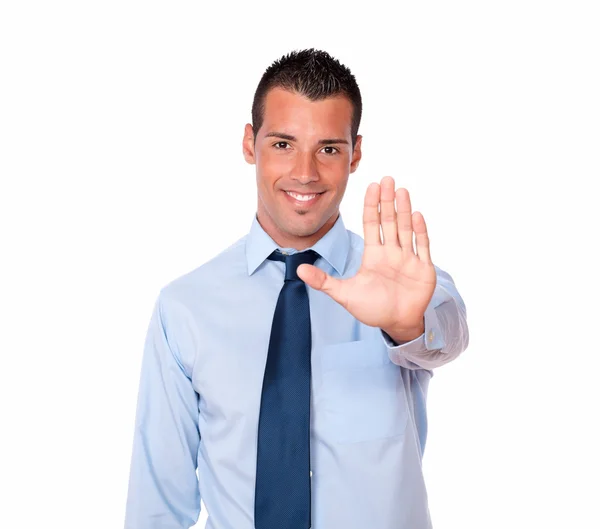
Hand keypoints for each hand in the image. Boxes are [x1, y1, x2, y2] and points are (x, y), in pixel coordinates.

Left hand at [297, 176, 436, 340]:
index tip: (371, 185)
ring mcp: (408, 259)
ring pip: (406, 229)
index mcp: (373, 255)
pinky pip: (422, 246)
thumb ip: (323, 281)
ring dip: (404, 210)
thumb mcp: (344, 294)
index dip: (371, 205)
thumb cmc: (372, 308)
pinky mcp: (423, 269)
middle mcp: (391, 252)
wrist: (396, 324)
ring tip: (402, 190)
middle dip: (388, 200)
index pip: (372, 224)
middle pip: (389, 221)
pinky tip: (416, 215)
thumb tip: (298, 269)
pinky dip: (420, 232)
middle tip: (387, 178)